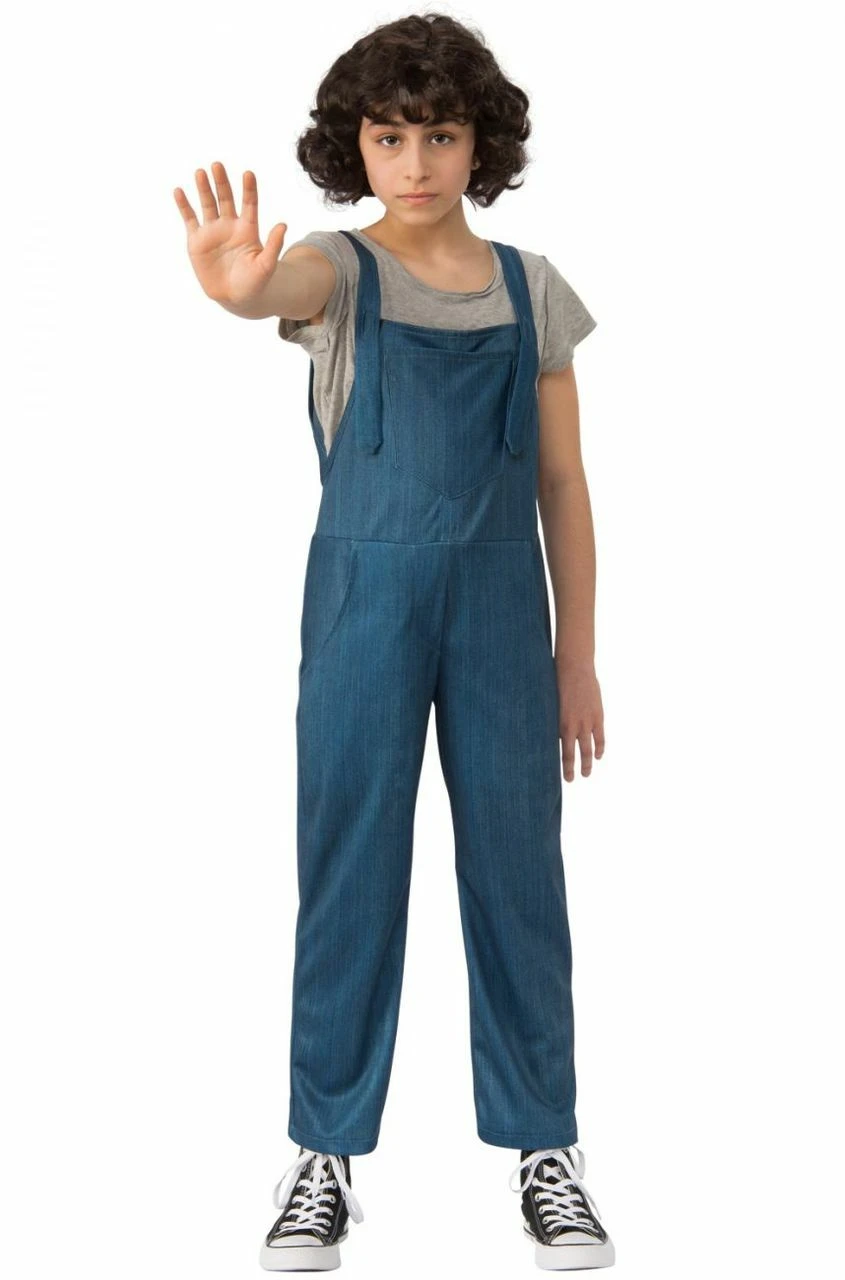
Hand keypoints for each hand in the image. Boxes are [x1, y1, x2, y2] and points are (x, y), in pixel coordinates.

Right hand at [173, 162, 287, 306]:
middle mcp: (230, 225)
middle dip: (222, 182)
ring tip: (200, 172)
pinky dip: (184, 205)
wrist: (236, 298)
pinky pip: (190, 219)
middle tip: (218, 165)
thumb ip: (273, 245)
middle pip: (226, 198)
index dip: (249, 189)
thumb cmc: (255, 283)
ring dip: (204, 189)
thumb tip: (283, 225)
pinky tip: (179, 191)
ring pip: (208, 204)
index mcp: (248, 229)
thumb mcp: (266, 266)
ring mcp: (213, 231)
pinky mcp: (197, 241)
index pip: (250, 204)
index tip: (248, 174)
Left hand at [555, 659, 604, 780]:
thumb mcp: (550, 704)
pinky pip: (600, 737)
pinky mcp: (597, 716)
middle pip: (571, 754)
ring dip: (587, 764)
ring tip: (586, 774)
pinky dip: (600, 748)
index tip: (556, 772)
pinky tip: (598, 756)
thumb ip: (553, 720)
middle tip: (570, 780)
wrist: (575, 669)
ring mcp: (586, 722)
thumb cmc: (558, 683)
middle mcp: (571, 726)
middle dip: (571, 769)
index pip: (557, 749)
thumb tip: (552, 733)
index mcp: (557, 723)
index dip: (558, 763)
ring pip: (588, 750)